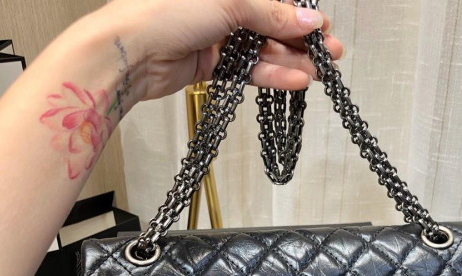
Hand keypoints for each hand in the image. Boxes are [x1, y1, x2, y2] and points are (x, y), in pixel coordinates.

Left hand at [90, 0, 343, 101]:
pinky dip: (270, 75)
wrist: (130, 52)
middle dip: (301, 40)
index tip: (323, 29)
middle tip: (331, 55)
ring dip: (291, 61)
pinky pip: (247, 69)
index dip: (299, 13)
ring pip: (262, 49)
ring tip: (319, 74)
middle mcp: (223, 5)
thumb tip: (311, 21)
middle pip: (270, 23)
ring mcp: (217, 35)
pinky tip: (295, 81)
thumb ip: (272, 15)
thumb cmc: (170, 10)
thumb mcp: (229, 2)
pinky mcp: (211, 64)